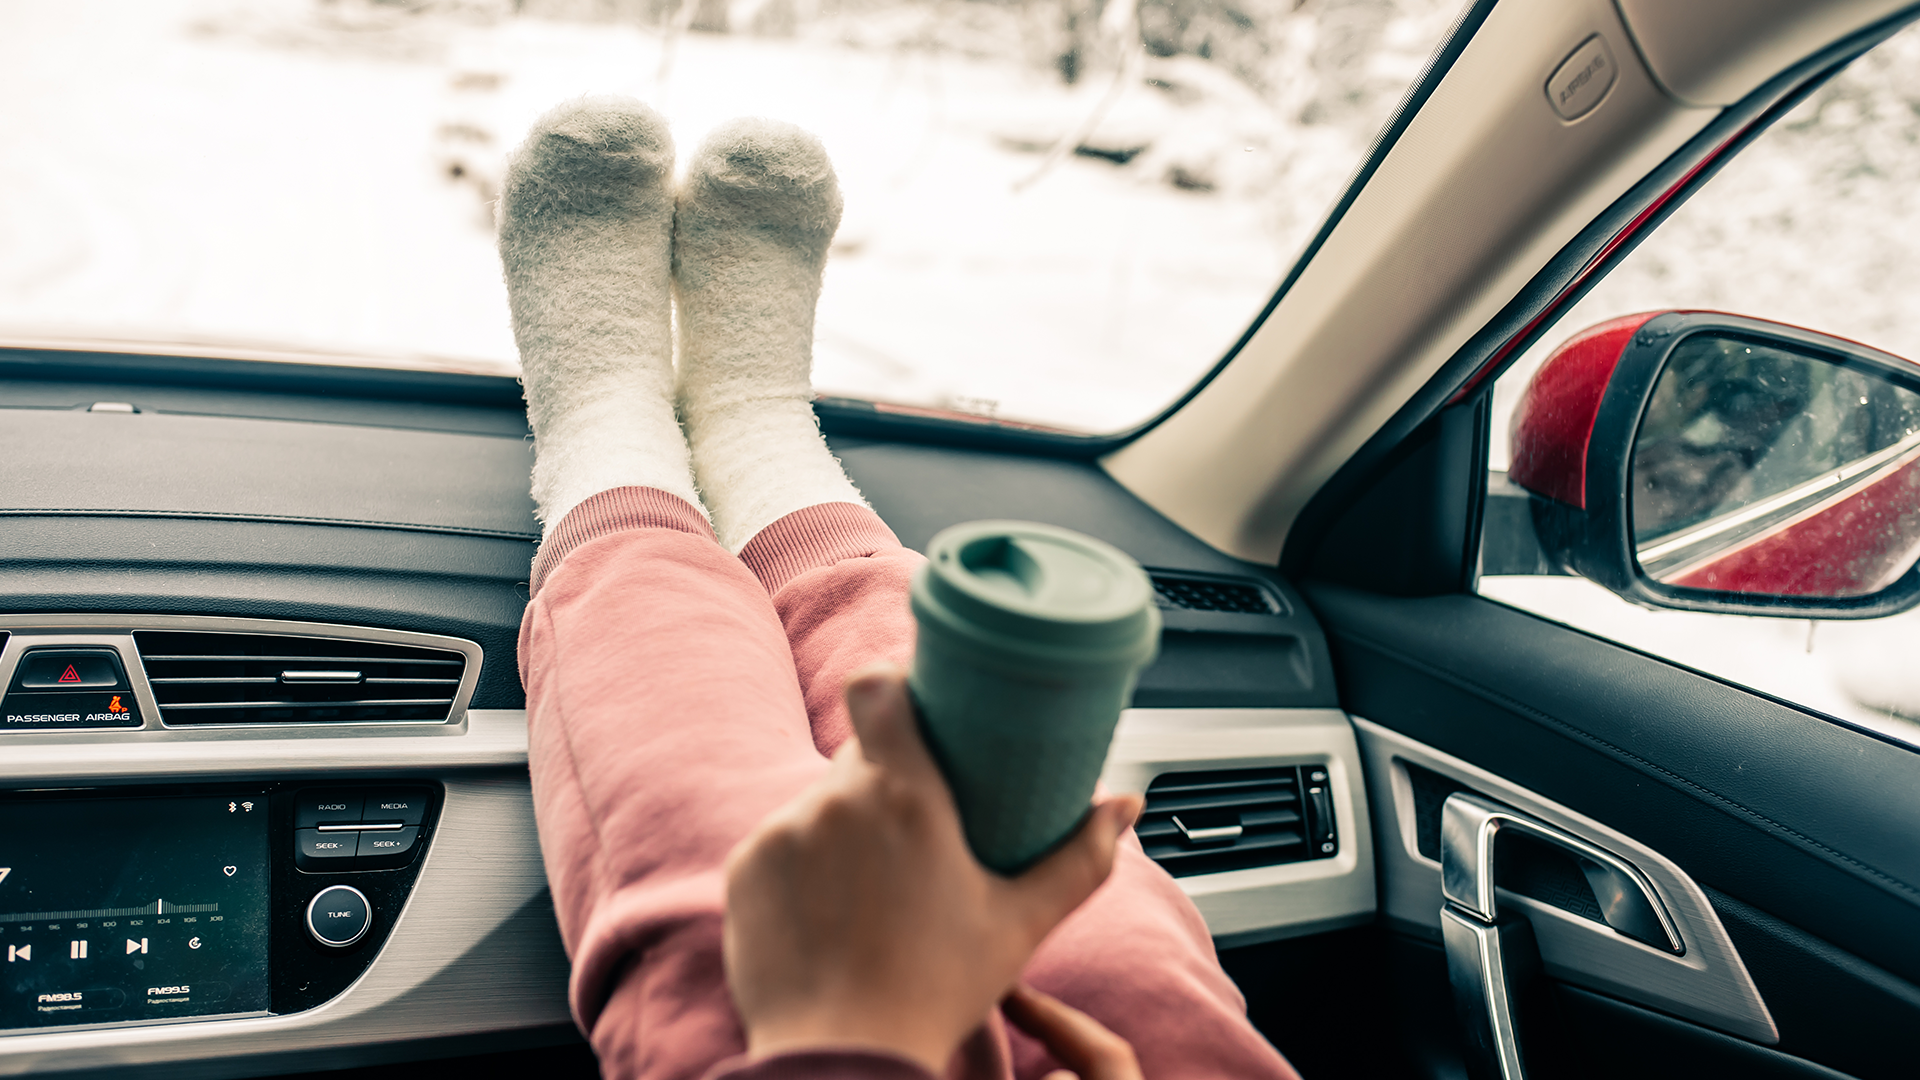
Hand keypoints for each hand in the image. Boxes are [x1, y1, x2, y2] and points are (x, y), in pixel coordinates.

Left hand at [721, 665, 1143, 1074]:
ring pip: (820, 803)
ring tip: (876, 892)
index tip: (918, 708)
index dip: (894, 687)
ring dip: (845, 830)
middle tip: (919, 832)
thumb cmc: (933, 991)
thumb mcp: (1019, 923)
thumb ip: (1080, 858)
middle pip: (858, 755)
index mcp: (903, 795)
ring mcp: (782, 833)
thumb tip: (1123, 808)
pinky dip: (804, 868)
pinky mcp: (744, 869)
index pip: (877, 688)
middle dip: (888, 781)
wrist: (842, 1057)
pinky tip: (832, 914)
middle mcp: (834, 801)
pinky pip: (779, 845)